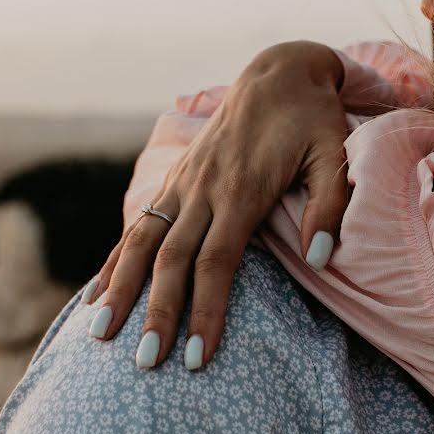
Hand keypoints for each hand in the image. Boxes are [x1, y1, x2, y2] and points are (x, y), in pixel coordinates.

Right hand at [82, 40, 350, 369]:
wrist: (277, 72)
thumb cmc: (312, 118)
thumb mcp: (334, 153)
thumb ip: (329, 204)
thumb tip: (320, 257)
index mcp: (243, 188)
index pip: (218, 260)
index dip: (206, 308)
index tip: (199, 353)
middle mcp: (204, 188)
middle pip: (173, 259)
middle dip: (158, 312)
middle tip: (147, 361)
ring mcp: (184, 181)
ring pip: (144, 240)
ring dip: (122, 287)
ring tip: (99, 332)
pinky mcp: (177, 177)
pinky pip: (140, 220)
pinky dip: (118, 255)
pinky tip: (100, 286)